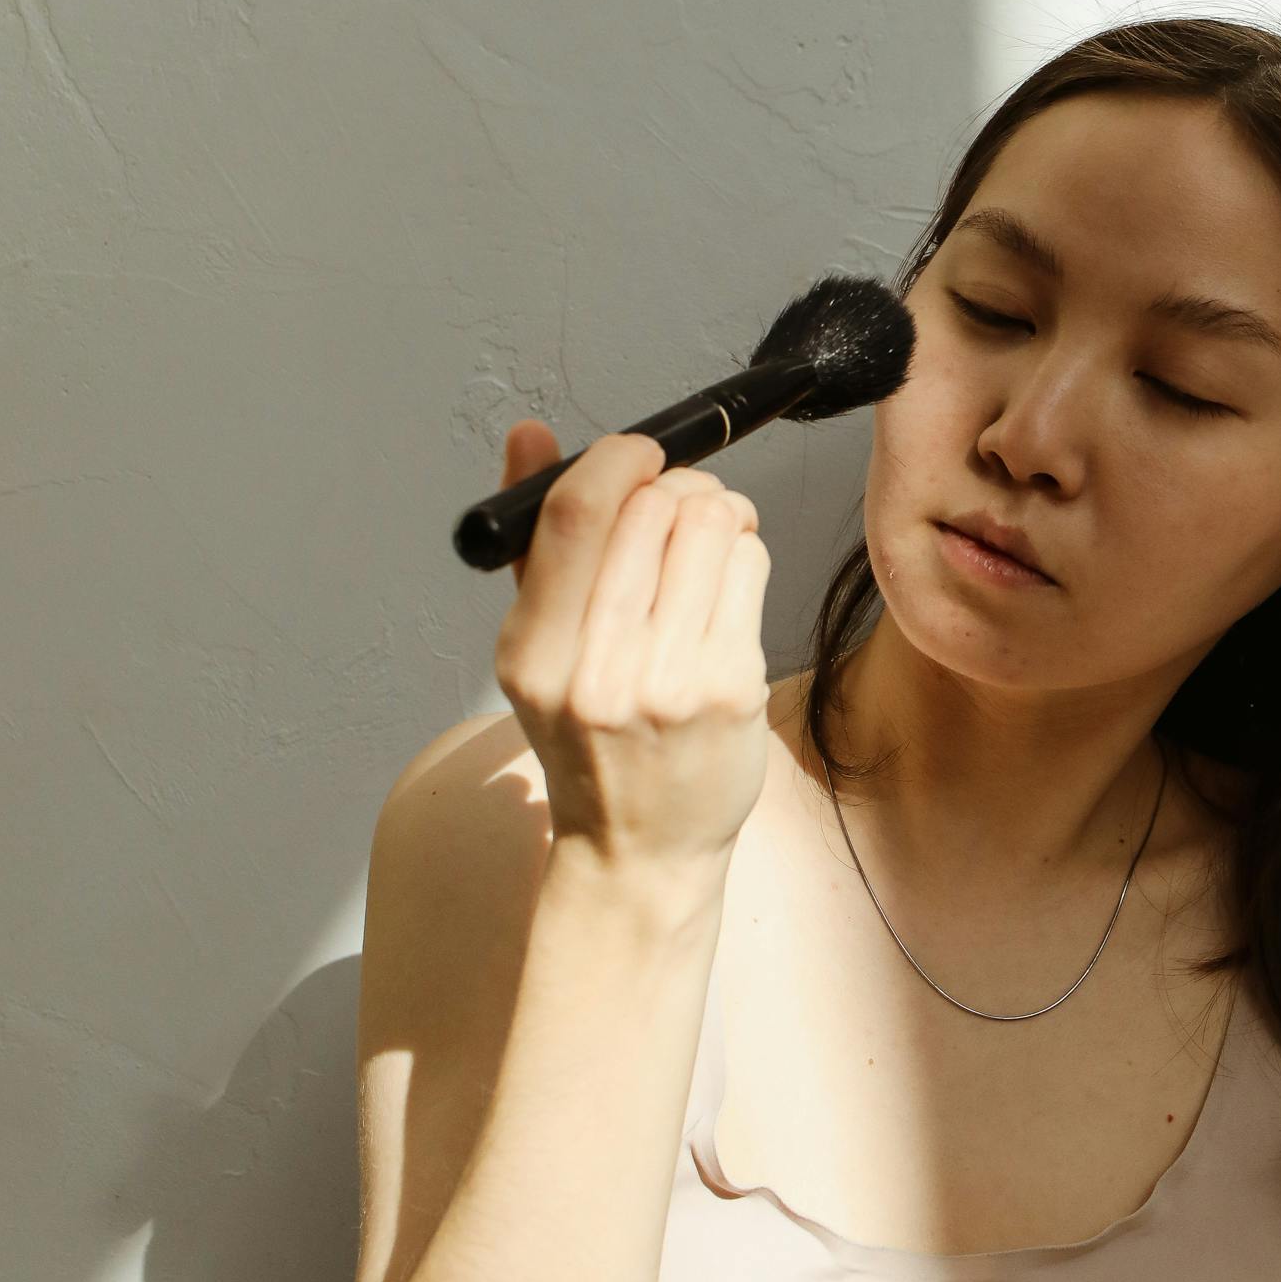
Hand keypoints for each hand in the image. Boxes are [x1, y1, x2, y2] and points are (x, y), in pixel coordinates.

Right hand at [491, 422, 772, 880]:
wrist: (640, 847)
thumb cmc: (590, 740)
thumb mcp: (536, 649)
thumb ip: (535, 539)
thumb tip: (530, 434)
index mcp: (533, 651)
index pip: (577, 512)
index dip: (617, 459)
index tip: (635, 456)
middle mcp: (596, 669)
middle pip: (655, 507)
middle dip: (677, 485)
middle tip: (681, 505)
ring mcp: (670, 682)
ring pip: (713, 524)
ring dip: (717, 512)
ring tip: (708, 539)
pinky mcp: (732, 688)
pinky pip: (750, 565)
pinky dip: (744, 554)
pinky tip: (727, 584)